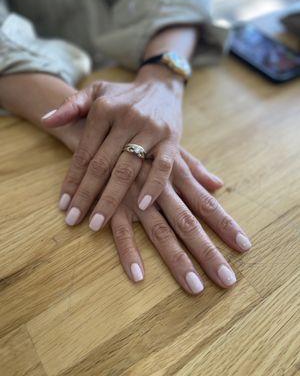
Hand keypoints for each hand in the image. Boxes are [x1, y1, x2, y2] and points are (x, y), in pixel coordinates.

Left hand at [42, 66, 185, 229]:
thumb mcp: (96, 92)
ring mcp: (150, 130)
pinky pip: (162, 167)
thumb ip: (71, 106)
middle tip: (74, 220)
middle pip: (102, 165)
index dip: (72, 180)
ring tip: (98, 222)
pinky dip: (152, 186)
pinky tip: (141, 206)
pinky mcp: (171, 139)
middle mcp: (126, 118)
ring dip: (111, 199)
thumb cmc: (124, 95)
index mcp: (104, 109)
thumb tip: (45, 121)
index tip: (62, 205)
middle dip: (86, 195)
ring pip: (127, 169)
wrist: (162, 87)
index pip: (84, 152)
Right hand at [58, 121, 250, 293]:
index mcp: (175, 177)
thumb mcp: (166, 149)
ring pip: (161, 232)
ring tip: (194, 286)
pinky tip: (138, 276)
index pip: (206, 204)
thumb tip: (219, 184)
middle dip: (209, 252)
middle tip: (227, 280)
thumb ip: (193, 168)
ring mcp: (137, 197)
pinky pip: (120, 230)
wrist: (95, 124)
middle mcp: (161, 189)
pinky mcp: (112, 202)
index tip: (244, 246)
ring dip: (177, 260)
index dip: (226, 224)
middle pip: (190, 224)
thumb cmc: (133, 138)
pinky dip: (129, 252)